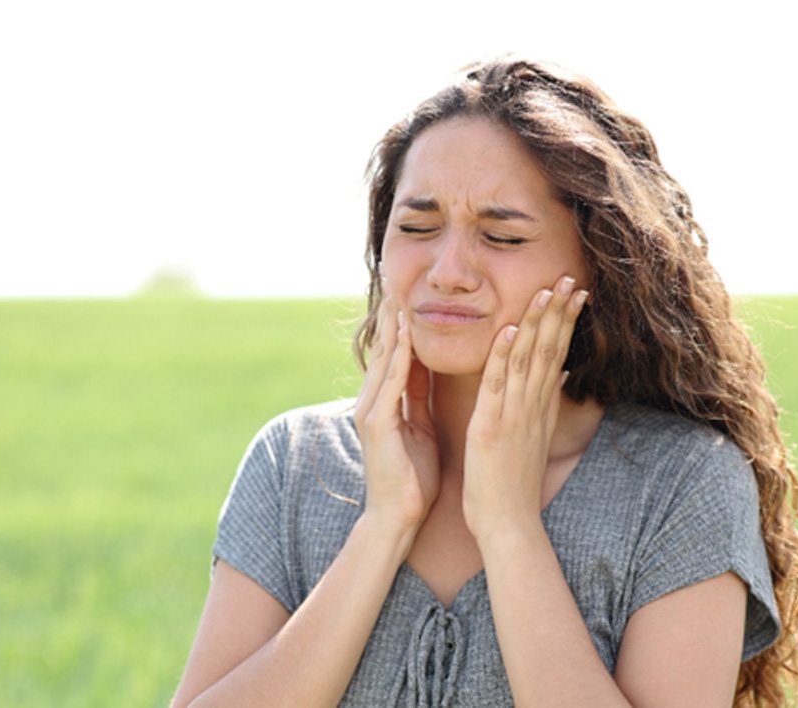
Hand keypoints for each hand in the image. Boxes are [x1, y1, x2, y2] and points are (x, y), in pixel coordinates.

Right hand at [354, 293, 440, 534]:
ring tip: (400, 294)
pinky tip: (407, 333)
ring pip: (385, 358)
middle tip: (399, 278)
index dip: (401, 324)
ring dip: (394, 326)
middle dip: (392, 315)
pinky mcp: (377, 424)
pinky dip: (400, 355)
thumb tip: (426, 367)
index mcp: (385, 402)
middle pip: (385, 348)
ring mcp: (371, 411)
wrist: (396, 519)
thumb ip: (417, 397)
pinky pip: (391, 382)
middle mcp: (373, 401)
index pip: (395, 354)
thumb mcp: (419, 428)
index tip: (411, 294)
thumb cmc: (412, 478)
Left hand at [462, 275, 587, 542]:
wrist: (508, 523)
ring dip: (537, 324)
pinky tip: (508, 330)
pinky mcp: (491, 428)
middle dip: (560, 312)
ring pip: (528, 361)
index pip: (557, 354)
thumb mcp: (536, 436)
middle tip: (571, 277)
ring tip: (547, 290)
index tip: (576, 291)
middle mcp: (532, 406)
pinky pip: (497, 386)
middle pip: (550, 350)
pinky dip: (502, 357)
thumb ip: (547, 403)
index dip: (566, 321)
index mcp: (540, 407)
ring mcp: (514, 416)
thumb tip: (563, 374)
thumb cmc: (515, 482)